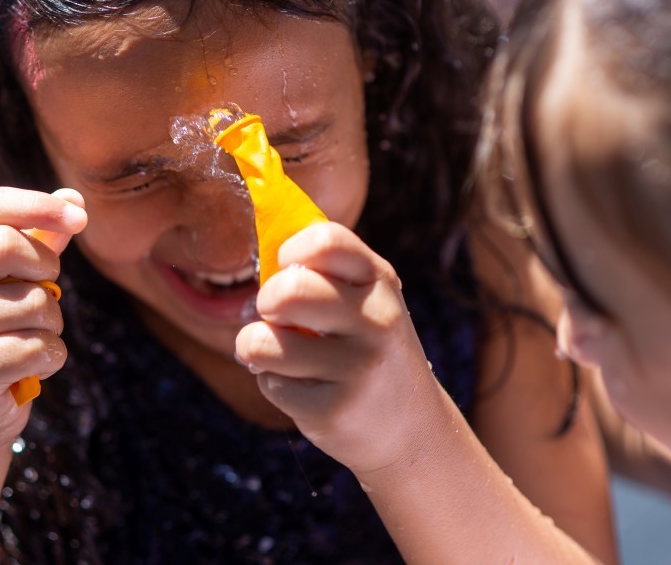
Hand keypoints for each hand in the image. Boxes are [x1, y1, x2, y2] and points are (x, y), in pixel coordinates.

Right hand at [0, 187, 86, 452]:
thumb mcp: (14, 281)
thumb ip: (41, 238)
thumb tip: (73, 198)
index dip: (39, 205)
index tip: (81, 219)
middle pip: (8, 245)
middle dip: (48, 272)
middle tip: (44, 296)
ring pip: (34, 303)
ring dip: (52, 325)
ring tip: (27, 341)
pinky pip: (38, 347)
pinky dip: (50, 359)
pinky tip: (26, 370)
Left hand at [235, 222, 434, 473]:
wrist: (414, 429)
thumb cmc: (367, 349)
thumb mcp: (364, 301)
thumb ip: (322, 270)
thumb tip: (261, 242)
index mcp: (379, 282)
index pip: (325, 241)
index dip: (291, 251)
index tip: (287, 267)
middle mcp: (377, 321)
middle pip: (288, 291)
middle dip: (266, 302)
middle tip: (274, 315)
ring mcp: (358, 368)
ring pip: (264, 342)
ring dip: (257, 348)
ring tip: (280, 354)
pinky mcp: (336, 411)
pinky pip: (270, 385)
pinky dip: (275, 385)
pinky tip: (305, 390)